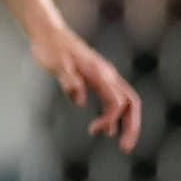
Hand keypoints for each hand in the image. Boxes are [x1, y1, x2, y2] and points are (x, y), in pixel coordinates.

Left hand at [32, 20, 142, 151]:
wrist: (48, 32)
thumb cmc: (50, 48)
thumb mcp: (55, 64)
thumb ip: (68, 80)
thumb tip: (78, 99)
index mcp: (100, 74)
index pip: (117, 102)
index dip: (110, 119)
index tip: (93, 131)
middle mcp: (107, 75)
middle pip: (132, 103)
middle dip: (132, 126)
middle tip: (126, 148)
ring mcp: (104, 76)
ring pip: (126, 102)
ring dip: (126, 123)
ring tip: (123, 143)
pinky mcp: (96, 78)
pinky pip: (113, 99)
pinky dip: (114, 115)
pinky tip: (107, 128)